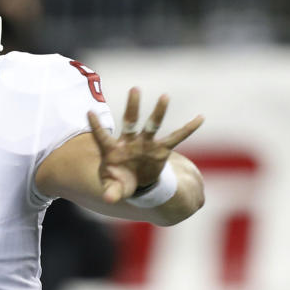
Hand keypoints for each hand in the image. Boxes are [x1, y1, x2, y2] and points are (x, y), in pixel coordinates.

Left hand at [87, 87, 202, 203]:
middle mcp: (129, 142)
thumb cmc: (119, 183)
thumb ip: (111, 192)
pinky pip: (176, 137)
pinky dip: (188, 129)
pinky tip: (200, 118)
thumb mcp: (114, 189)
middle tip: (134, 89)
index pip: (102, 136)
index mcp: (112, 150)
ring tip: (165, 96)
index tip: (89, 111)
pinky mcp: (160, 149)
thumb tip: (108, 199)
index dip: (96, 125)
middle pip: (130, 121)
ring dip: (159, 111)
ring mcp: (145, 143)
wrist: (135, 184)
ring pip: (152, 124)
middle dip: (132, 106)